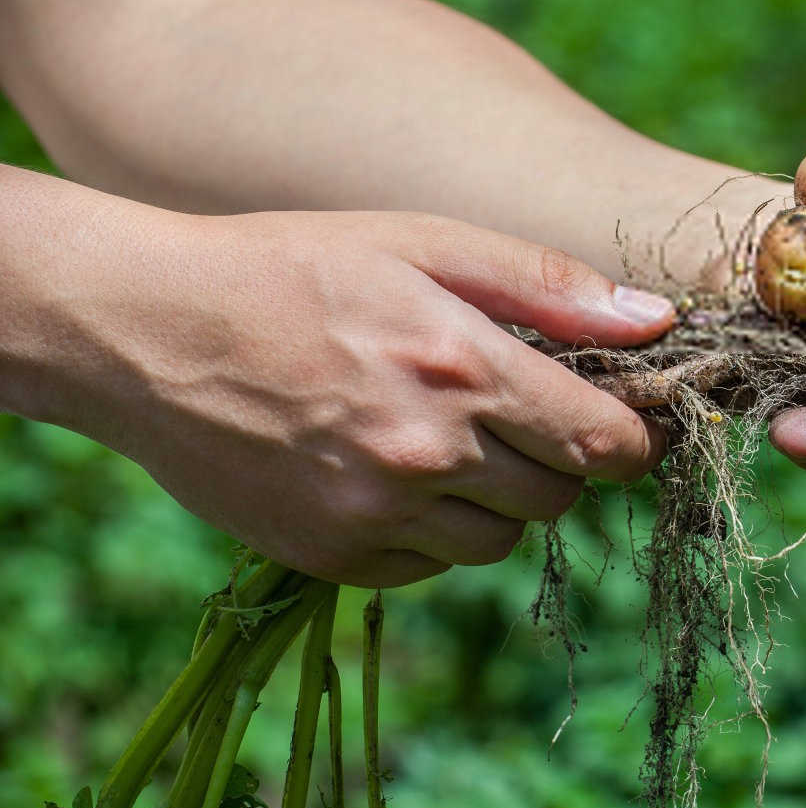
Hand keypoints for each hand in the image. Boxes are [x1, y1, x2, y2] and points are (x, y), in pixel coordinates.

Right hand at [24, 197, 674, 585]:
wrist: (144, 329)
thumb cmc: (295, 267)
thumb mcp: (426, 242)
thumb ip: (549, 286)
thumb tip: (659, 321)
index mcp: (463, 369)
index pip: (604, 444)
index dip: (637, 439)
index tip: (635, 424)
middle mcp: (425, 455)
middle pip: (559, 497)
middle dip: (560, 459)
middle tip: (521, 411)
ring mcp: (373, 514)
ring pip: (499, 541)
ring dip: (498, 498)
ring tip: (449, 435)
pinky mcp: (328, 556)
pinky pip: (428, 565)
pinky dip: (432, 530)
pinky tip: (391, 469)